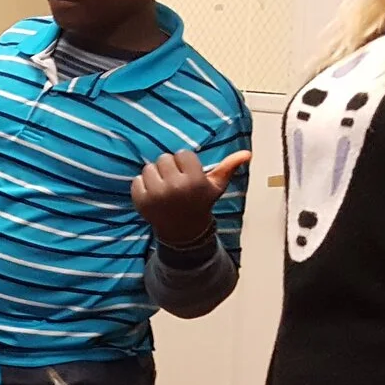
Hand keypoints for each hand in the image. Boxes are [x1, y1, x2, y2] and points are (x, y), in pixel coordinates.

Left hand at [130, 149, 252, 245]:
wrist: (183, 230)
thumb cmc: (200, 203)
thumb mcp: (216, 187)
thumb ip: (229, 168)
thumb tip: (248, 154)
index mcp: (194, 181)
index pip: (183, 154)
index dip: (185, 163)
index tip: (189, 175)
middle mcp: (175, 187)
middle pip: (164, 158)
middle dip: (170, 167)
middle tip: (176, 182)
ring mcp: (156, 195)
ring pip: (149, 167)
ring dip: (155, 175)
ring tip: (165, 188)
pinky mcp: (141, 201)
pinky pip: (137, 180)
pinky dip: (143, 186)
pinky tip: (154, 195)